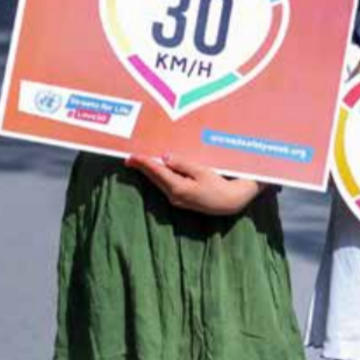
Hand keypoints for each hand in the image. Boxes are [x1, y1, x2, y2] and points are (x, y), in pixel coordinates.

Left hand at [126, 154, 261, 214]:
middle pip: (154, 178)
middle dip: (141, 168)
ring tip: (139, 164)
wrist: (230, 202)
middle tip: (129, 159)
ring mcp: (176, 199)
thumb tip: (164, 158)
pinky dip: (158, 177)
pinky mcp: (181, 199)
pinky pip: (165, 185)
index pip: (157, 172)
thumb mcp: (203, 171)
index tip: (132, 156)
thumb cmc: (219, 185)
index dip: (144, 163)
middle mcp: (173, 195)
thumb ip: (182, 164)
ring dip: (148, 173)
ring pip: (158, 183)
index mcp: (178, 188)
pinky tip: (156, 172)